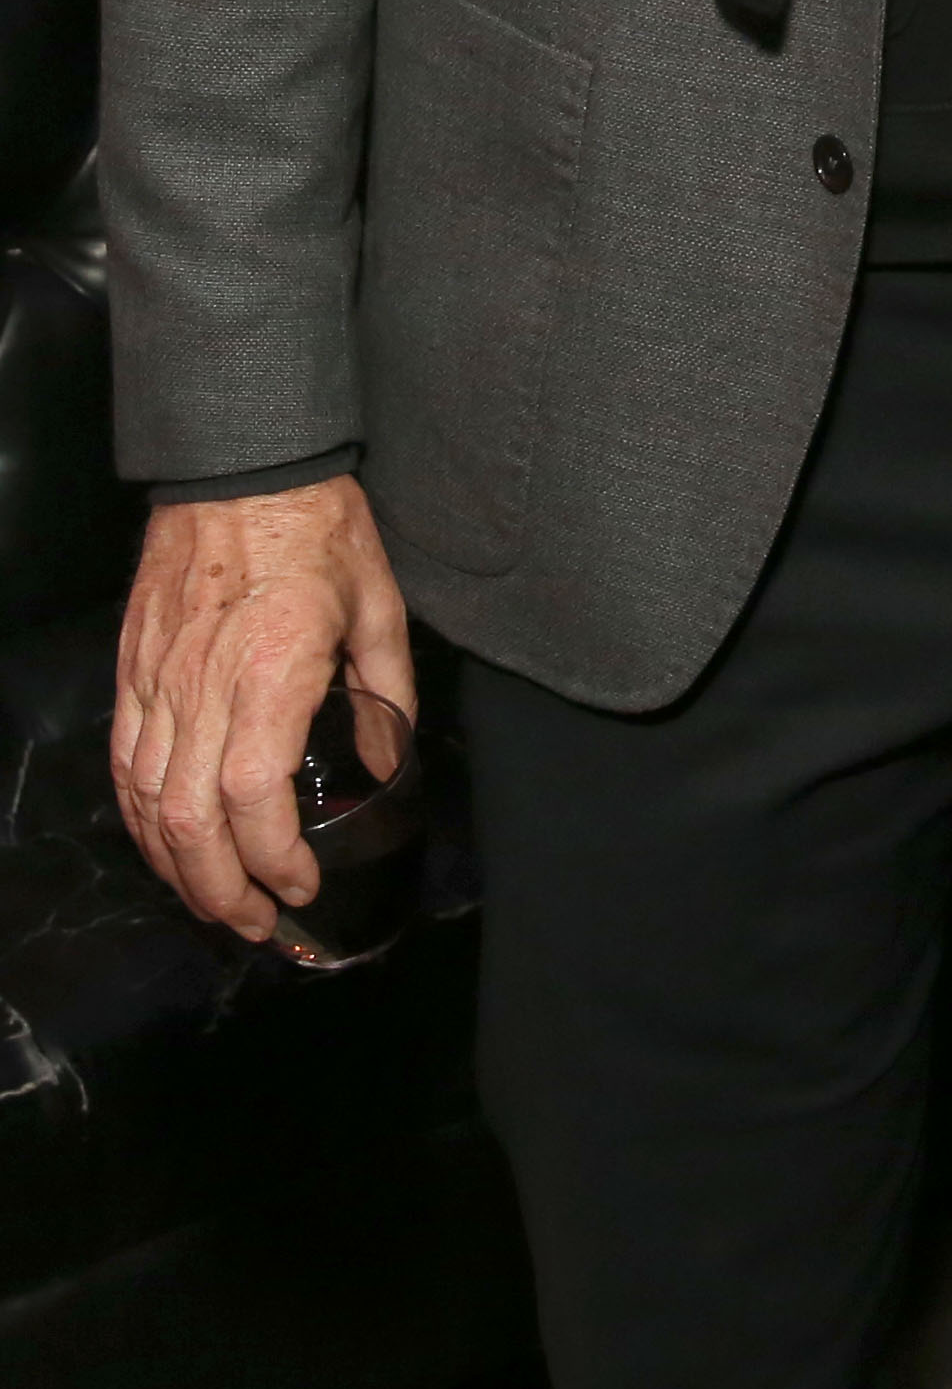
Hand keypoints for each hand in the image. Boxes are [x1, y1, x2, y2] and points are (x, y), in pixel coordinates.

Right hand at [113, 478, 413, 942]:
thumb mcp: (379, 605)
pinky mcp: (133, 670)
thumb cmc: (319, 527)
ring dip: (177, 869)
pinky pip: (125, 763)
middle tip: (259, 926)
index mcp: (269, 672)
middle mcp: (201, 687)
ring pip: (147, 804)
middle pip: (189, 823)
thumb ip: (388, 694)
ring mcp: (156, 681)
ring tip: (217, 902)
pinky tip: (166, 845)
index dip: (273, 861)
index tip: (303, 888)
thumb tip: (387, 765)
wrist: (240, 462)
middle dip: (221, 893)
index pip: (254, 801)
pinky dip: (141, 819)